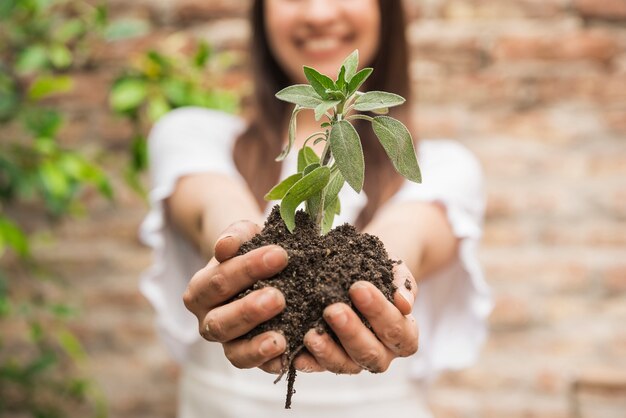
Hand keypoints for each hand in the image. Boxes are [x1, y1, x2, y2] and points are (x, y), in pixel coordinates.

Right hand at [183, 221, 289, 371]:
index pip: (218, 281)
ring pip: (234, 352)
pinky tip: (288, 356)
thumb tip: (225, 246)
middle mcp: (208, 321)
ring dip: (256, 346)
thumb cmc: (250, 249)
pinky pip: (257, 367)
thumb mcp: (243, 235)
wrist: (264, 265)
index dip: (247, 269)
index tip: (280, 255)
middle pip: (221, 321)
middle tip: (278, 298)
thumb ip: (234, 236)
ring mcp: (228, 343)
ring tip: (280, 339)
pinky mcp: (250, 357)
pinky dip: (271, 364)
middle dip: (249, 311)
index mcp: (200, 291)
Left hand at [290, 262, 418, 373]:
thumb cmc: (379, 272)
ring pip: (345, 366)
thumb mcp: (394, 272)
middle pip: (371, 353)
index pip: (397, 330)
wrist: (359, 272)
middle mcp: (382, 354)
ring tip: (312, 335)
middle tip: (333, 310)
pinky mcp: (329, 362)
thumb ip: (402, 285)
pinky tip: (296, 354)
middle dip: (351, 332)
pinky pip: (318, 368)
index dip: (380, 311)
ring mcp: (355, 361)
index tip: (359, 287)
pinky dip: (307, 363)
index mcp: (404, 335)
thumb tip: (404, 303)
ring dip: (328, 352)